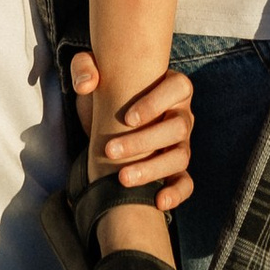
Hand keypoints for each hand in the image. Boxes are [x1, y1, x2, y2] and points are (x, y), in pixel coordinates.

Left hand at [71, 51, 194, 213]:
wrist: (109, 118)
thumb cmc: (107, 91)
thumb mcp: (92, 73)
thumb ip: (84, 67)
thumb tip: (87, 84)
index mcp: (171, 87)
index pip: (178, 88)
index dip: (156, 103)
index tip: (127, 118)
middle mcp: (182, 115)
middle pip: (177, 127)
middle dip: (143, 142)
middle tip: (110, 151)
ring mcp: (182, 143)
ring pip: (180, 157)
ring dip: (152, 169)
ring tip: (122, 179)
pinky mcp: (176, 169)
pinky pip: (186, 182)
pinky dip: (176, 193)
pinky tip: (158, 202)